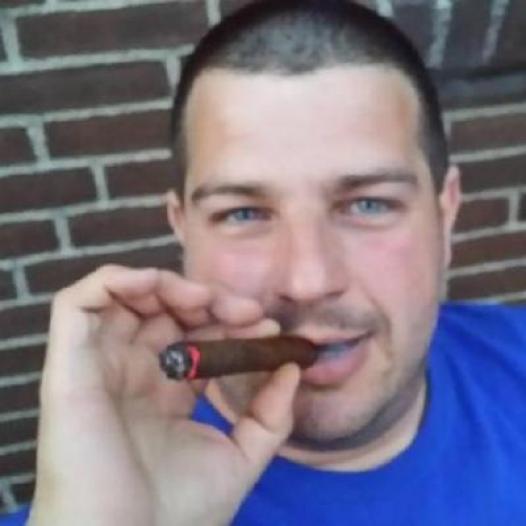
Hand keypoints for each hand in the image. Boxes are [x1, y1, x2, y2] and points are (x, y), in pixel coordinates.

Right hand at [28, 265, 299, 525]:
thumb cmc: (177, 512)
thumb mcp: (239, 457)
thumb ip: (270, 415)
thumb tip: (294, 369)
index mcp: (163, 392)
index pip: (195, 337)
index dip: (229, 322)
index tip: (265, 323)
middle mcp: (130, 373)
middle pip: (164, 311)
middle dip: (207, 300)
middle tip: (244, 309)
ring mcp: (99, 365)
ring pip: (123, 298)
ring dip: (166, 284)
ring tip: (204, 299)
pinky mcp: (69, 363)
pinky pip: (78, 303)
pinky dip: (115, 280)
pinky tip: (155, 285)